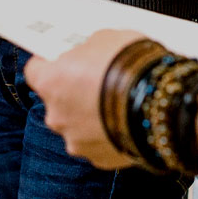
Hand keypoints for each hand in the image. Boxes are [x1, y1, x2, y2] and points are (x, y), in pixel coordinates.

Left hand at [23, 29, 147, 168]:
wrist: (163, 103)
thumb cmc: (131, 66)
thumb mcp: (105, 39)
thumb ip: (86, 50)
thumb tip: (87, 54)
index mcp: (50, 82)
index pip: (35, 71)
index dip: (49, 64)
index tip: (61, 60)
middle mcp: (56, 115)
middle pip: (56, 100)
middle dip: (73, 91)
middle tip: (96, 80)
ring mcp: (77, 140)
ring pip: (77, 124)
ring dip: (90, 115)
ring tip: (116, 101)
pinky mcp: (99, 159)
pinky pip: (97, 142)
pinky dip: (107, 133)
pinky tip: (125, 119)